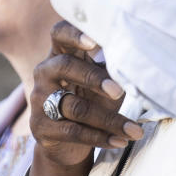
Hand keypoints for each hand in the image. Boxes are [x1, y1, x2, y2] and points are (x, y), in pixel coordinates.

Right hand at [30, 20, 141, 165]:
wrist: (68, 142)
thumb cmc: (92, 99)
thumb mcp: (104, 80)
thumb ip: (113, 67)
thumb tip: (136, 58)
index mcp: (60, 53)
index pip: (60, 33)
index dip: (74, 34)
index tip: (93, 42)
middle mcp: (45, 72)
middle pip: (65, 66)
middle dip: (95, 78)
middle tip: (120, 91)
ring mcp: (39, 100)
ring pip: (75, 107)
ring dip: (109, 119)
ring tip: (134, 130)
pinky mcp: (40, 127)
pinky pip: (73, 131)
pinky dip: (101, 137)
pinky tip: (120, 141)